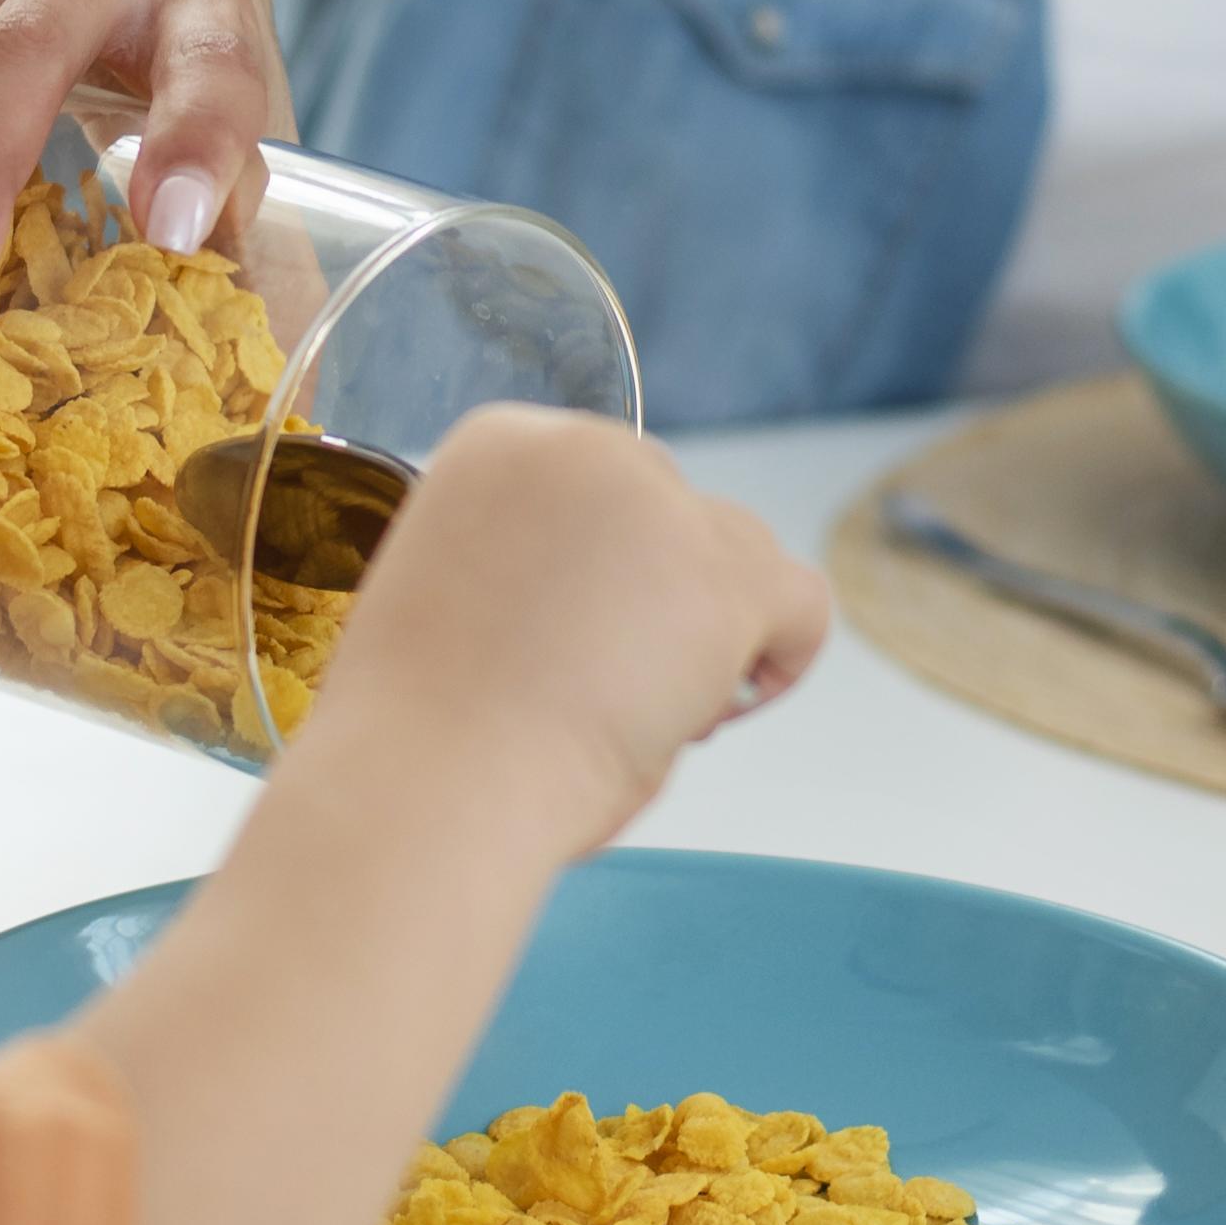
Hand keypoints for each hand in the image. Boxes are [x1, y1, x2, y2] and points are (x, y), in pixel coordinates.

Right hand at [302, 406, 829, 860]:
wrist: (426, 782)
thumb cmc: (427, 730)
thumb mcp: (462, 591)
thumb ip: (537, 564)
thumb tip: (619, 605)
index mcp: (501, 443)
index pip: (602, 490)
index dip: (597, 577)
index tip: (556, 647)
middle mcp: (583, 447)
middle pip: (671, 515)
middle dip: (650, 604)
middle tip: (591, 692)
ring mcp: (656, 507)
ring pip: (737, 555)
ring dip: (705, 632)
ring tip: (639, 712)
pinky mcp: (717, 578)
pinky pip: (800, 602)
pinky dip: (782, 659)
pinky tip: (714, 710)